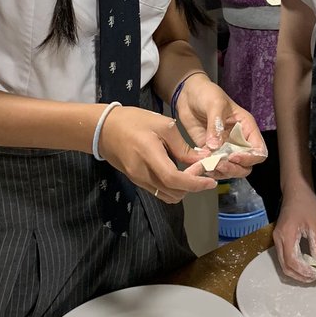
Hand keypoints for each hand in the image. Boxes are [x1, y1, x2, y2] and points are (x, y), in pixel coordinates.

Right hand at [97, 105, 222, 202]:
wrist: (104, 129)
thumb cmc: (134, 121)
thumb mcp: (162, 125)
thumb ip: (182, 146)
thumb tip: (202, 160)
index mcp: (150, 155)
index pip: (174, 179)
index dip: (194, 184)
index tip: (211, 181)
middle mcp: (143, 174)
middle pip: (173, 192)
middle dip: (192, 187)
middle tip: (203, 172)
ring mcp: (138, 180)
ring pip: (166, 195)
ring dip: (182, 189)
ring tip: (192, 173)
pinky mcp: (136, 181)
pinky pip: (158, 191)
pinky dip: (172, 187)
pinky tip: (178, 173)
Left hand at [175, 77, 267, 179]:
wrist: (189, 93)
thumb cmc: (207, 93)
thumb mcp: (214, 104)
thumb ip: (216, 125)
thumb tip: (215, 146)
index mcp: (246, 128)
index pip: (259, 150)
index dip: (250, 158)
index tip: (234, 157)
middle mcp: (238, 140)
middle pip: (246, 165)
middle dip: (235, 168)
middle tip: (220, 164)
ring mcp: (224, 147)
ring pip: (231, 169)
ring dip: (222, 172)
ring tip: (208, 167)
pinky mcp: (210, 151)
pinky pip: (214, 166)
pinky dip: (209, 170)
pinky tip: (200, 167)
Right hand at [273, 185, 315, 282]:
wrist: (295, 190)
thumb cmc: (306, 203)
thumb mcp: (315, 224)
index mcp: (286, 235)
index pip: (293, 261)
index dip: (305, 272)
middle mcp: (278, 239)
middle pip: (285, 266)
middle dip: (300, 276)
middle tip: (315, 278)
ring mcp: (277, 239)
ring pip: (283, 264)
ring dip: (296, 272)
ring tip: (312, 274)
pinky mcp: (279, 238)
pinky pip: (284, 257)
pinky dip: (293, 265)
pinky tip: (305, 265)